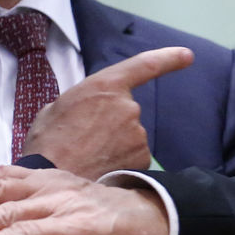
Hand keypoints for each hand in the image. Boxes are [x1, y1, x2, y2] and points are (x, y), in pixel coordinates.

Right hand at [23, 46, 193, 179]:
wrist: (52, 179)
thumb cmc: (47, 143)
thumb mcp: (54, 109)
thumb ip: (80, 102)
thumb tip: (85, 110)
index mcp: (104, 86)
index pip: (144, 65)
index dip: (168, 58)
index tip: (187, 55)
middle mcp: (128, 106)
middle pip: (127, 112)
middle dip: (110, 125)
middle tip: (83, 140)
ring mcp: (138, 133)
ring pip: (130, 137)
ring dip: (114, 145)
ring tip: (87, 156)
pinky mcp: (143, 157)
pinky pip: (134, 156)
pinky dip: (121, 162)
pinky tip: (99, 168)